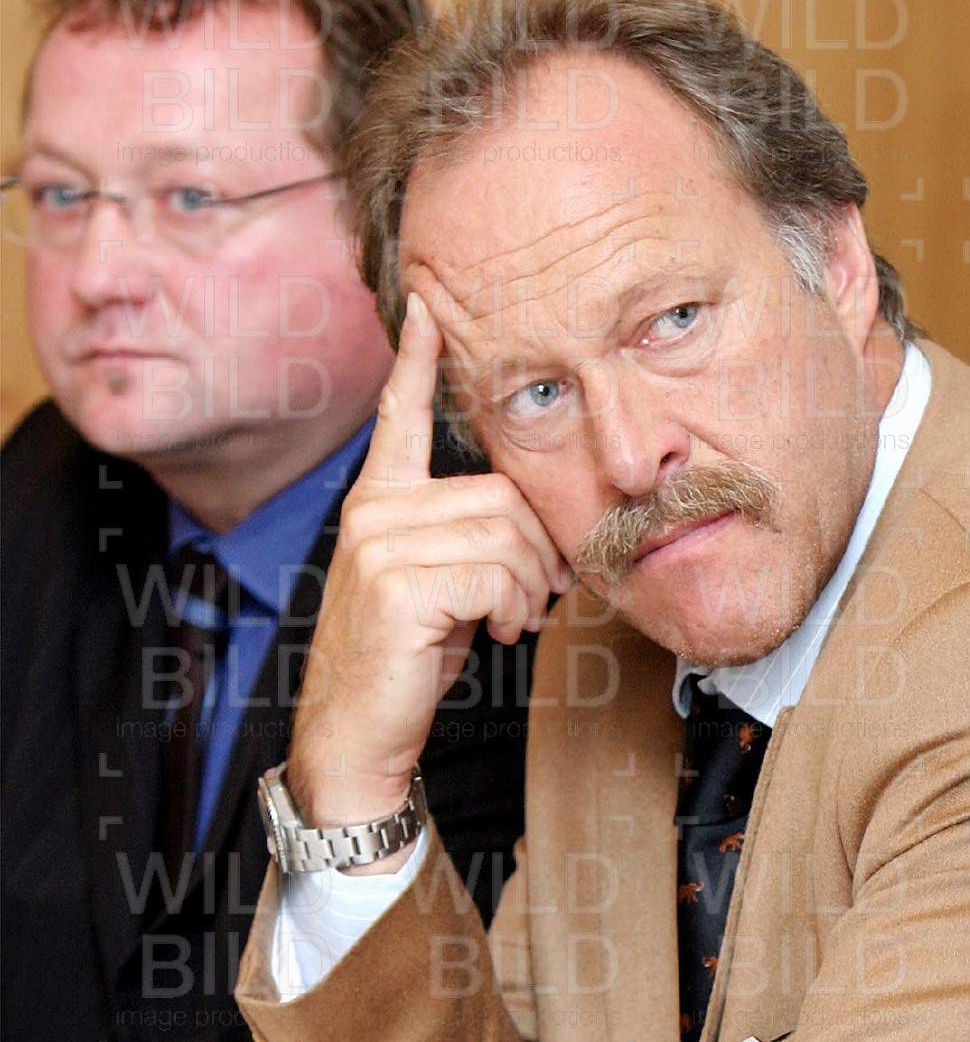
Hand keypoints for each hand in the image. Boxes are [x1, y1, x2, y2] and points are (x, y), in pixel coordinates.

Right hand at [289, 292, 572, 836]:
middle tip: (535, 600)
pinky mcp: (395, 582)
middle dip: (539, 551)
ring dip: (532, 587)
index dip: (417, 362)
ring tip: (511, 621)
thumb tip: (541, 528)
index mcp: (379, 501)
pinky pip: (497, 574)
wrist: (355, 735)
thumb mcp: (442, 588)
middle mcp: (373, 509)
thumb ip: (472, 540)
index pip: (400, 417)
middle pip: (502, 493)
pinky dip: (515, 609)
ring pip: (507, 535)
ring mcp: (379, 542)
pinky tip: (495, 634)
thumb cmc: (406, 662)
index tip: (428, 306)